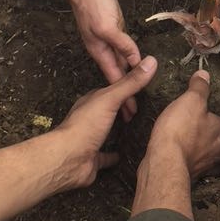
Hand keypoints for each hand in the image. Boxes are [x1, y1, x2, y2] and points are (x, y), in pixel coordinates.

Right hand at [48, 0, 141, 117]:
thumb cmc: (92, 3)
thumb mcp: (107, 26)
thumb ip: (122, 44)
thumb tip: (136, 61)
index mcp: (100, 51)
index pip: (115, 79)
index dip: (124, 95)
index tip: (131, 113)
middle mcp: (103, 48)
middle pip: (118, 74)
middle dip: (126, 92)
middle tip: (135, 111)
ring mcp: (107, 38)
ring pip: (121, 62)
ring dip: (128, 77)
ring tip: (136, 92)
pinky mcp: (112, 28)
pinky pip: (123, 48)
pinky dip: (129, 58)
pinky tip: (134, 62)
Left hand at [49, 56, 156, 190]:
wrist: (68, 159)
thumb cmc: (85, 126)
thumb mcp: (110, 99)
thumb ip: (130, 83)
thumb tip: (151, 61)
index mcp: (92, 102)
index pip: (112, 91)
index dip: (127, 90)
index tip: (144, 91)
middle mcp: (90, 119)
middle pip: (109, 111)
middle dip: (122, 110)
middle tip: (142, 110)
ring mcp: (91, 139)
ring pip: (106, 133)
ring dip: (117, 131)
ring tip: (135, 129)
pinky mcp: (93, 159)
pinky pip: (105, 157)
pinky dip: (113, 156)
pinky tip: (122, 155)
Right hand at [133, 71, 219, 215]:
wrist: (164, 163)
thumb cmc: (181, 131)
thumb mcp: (190, 101)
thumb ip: (199, 88)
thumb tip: (204, 75)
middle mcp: (219, 152)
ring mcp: (206, 166)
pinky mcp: (192, 175)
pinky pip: (205, 172)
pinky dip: (206, 168)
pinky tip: (200, 163)